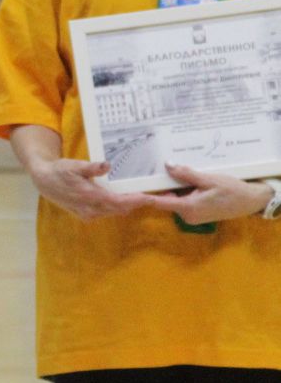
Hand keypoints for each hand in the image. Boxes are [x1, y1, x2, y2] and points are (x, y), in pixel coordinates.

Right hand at [26, 156, 159, 218]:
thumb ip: (91, 167)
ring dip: (128, 205)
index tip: (151, 197)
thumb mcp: (74, 165)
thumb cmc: (59, 171)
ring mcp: (88, 214)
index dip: (136, 201)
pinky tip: (122, 199)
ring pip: (114, 212)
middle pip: (120, 209)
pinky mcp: (86, 215)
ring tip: (141, 197)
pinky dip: (117, 207)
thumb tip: (107, 164)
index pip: (119, 202)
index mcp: (90, 196)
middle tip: (153, 195)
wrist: (43, 181)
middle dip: (136, 203)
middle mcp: (91, 209)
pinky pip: (107, 212)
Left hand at [153, 164, 270, 224]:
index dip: (144, 196)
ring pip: (175, 199)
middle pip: (166, 198)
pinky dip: (184, 191)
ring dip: (177, 187)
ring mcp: (192, 216)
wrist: (252, 200)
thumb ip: (186, 174)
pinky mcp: (197, 214)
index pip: (159, 202)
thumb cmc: (232, 190)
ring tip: (185, 173)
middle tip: (165, 168)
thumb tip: (168, 166)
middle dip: (165, 185)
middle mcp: (187, 216)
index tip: (130, 191)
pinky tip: (193, 181)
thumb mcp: (208, 179)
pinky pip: (184, 201)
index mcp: (188, 208)